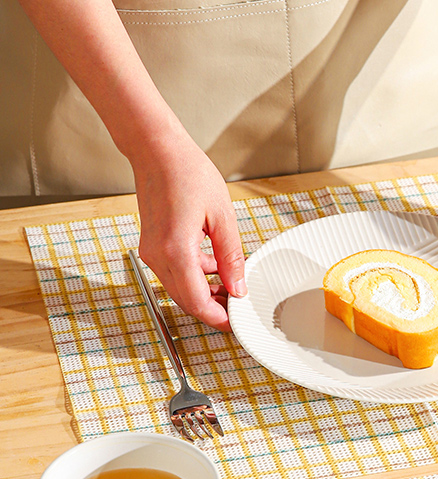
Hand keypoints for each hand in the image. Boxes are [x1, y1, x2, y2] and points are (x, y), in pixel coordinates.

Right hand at [131, 133, 245, 331]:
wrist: (156, 150)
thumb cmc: (187, 173)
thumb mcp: (223, 218)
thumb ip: (231, 258)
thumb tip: (238, 287)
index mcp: (177, 251)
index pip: (198, 303)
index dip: (219, 318)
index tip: (235, 322)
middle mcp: (158, 256)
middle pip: (187, 301)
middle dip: (214, 308)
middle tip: (238, 306)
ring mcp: (151, 252)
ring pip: (180, 290)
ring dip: (205, 294)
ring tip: (231, 286)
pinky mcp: (151, 246)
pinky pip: (174, 273)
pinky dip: (194, 278)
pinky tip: (214, 268)